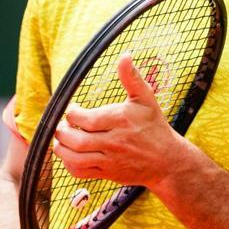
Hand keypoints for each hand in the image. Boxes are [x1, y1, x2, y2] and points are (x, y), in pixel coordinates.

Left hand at [52, 54, 186, 188]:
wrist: (167, 160)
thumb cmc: (154, 126)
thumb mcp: (146, 98)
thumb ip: (132, 77)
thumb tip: (125, 55)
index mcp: (122, 120)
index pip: (85, 119)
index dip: (72, 113)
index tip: (74, 109)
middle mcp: (115, 141)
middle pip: (77, 140)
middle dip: (62, 131)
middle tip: (63, 125)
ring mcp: (110, 160)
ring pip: (75, 158)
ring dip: (62, 148)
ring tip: (62, 139)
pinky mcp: (107, 173)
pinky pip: (80, 172)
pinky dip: (69, 164)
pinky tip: (70, 154)